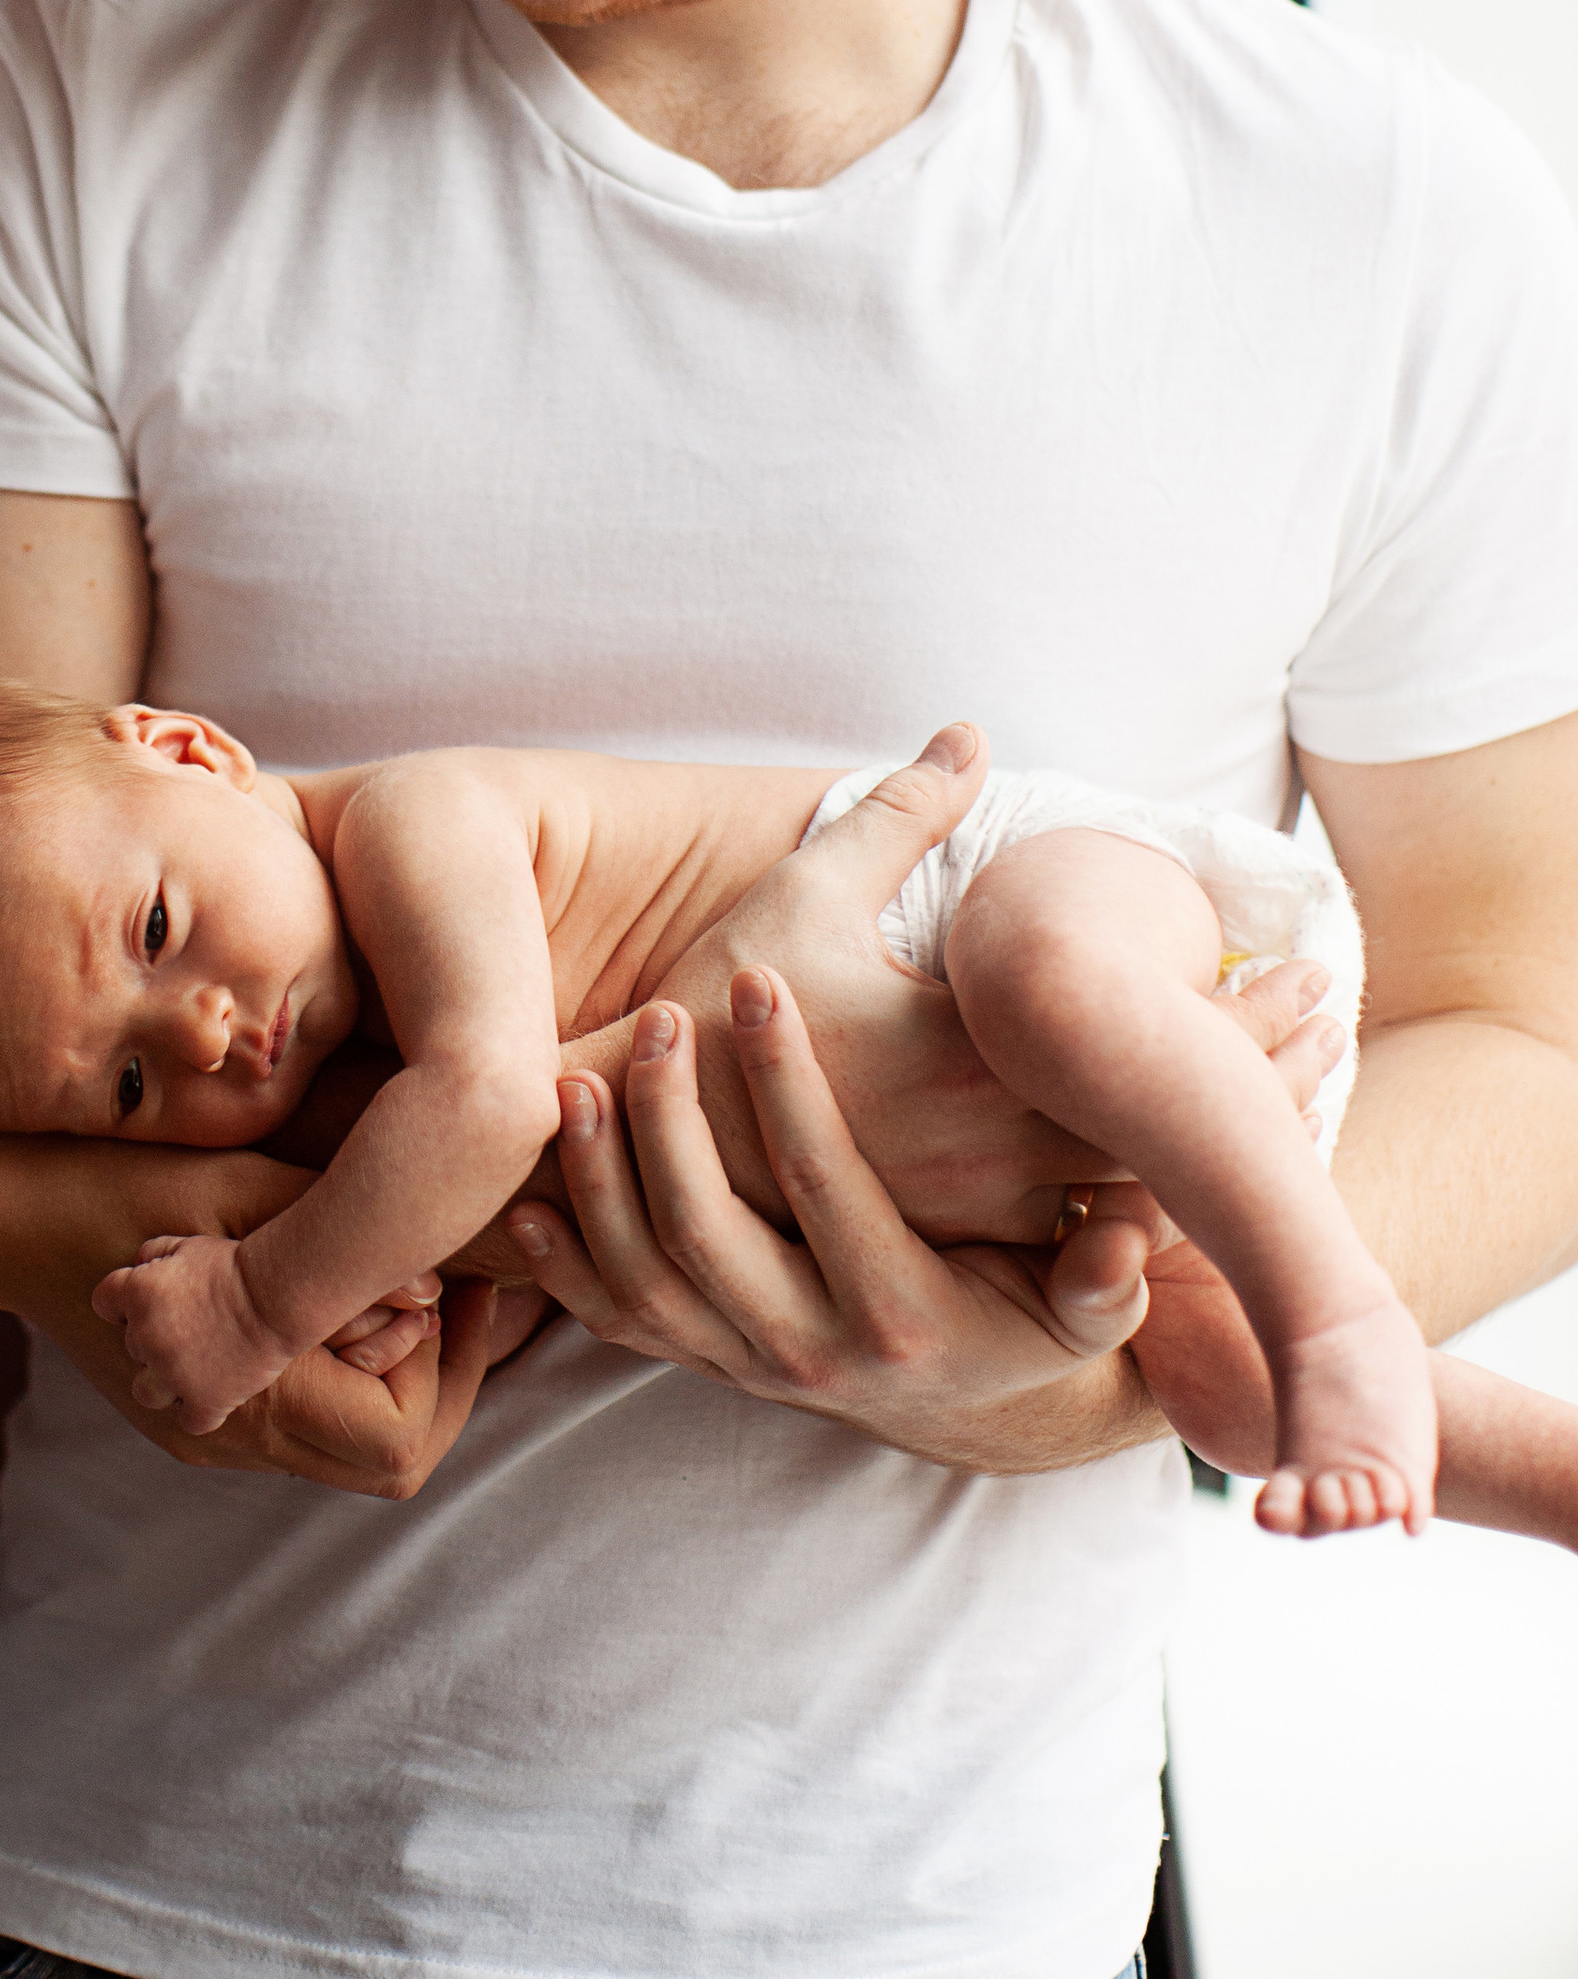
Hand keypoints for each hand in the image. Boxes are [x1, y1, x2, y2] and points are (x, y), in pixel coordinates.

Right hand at [21, 1140, 495, 1497]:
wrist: (0, 1214)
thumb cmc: (113, 1184)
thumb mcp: (229, 1189)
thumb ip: (328, 1240)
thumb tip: (434, 1289)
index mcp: (243, 1396)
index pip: (396, 1444)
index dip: (447, 1373)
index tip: (454, 1285)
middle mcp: (231, 1437)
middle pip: (386, 1461)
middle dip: (434, 1377)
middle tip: (445, 1283)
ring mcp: (211, 1432)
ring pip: (348, 1444)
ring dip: (390, 1371)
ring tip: (396, 1275)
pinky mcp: (198, 1412)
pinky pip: (301, 1416)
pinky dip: (340, 1365)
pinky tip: (336, 1286)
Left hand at [92, 1231, 294, 1432]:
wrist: (276, 1296)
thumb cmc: (235, 1266)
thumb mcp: (188, 1245)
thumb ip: (152, 1254)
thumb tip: (137, 1266)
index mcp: (137, 1294)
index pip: (105, 1303)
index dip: (124, 1303)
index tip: (150, 1303)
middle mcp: (147, 1338)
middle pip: (133, 1347)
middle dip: (155, 1339)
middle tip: (190, 1329)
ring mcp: (173, 1375)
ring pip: (146, 1393)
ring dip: (162, 1382)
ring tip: (190, 1370)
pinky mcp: (205, 1403)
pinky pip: (188, 1420)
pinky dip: (200, 1410)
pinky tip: (216, 1393)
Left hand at [507, 979, 1167, 1463]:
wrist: (960, 1396)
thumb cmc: (1023, 1309)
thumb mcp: (1080, 1309)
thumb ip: (1106, 1274)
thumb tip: (1129, 1236)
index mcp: (899, 1313)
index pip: (824, 1183)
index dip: (783, 1080)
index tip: (754, 983)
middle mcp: (808, 1354)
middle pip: (706, 1229)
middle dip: (669, 1116)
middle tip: (657, 1014)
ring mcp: (740, 1364)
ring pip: (640, 1275)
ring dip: (598, 1177)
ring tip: (573, 1080)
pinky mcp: (697, 1360)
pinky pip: (609, 1317)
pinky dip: (562, 1264)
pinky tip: (530, 1191)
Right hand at [556, 728, 1338, 1243]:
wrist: (647, 1126)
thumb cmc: (724, 1000)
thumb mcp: (807, 890)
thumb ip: (899, 813)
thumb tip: (968, 730)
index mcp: (964, 1057)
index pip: (1145, 1046)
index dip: (1241, 1014)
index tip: (1308, 970)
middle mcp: (980, 1151)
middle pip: (1166, 1129)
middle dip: (1264, 1078)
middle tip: (1332, 1019)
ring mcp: (966, 1212)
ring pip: (1135, 1196)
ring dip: (1220, 1148)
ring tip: (1300, 1097)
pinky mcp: (946, 1248)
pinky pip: (1077, 1243)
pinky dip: (1149, 1207)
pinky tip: (1194, 1176)